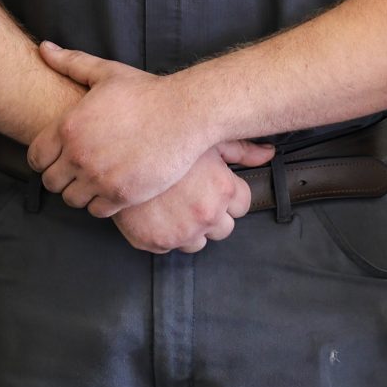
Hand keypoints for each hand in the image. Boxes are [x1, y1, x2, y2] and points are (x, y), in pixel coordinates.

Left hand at [30, 43, 270, 215]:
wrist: (185, 114)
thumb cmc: (146, 93)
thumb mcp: (106, 72)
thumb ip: (71, 62)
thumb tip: (43, 48)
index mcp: (69, 127)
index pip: (36, 158)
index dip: (44, 159)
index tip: (58, 157)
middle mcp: (78, 155)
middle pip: (51, 182)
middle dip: (61, 177)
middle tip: (78, 170)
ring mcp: (100, 178)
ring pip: (72, 199)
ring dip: (80, 192)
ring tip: (95, 180)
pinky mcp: (121, 195)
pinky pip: (96, 211)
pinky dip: (101, 203)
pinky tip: (112, 188)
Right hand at [112, 149, 258, 254]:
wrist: (116, 149)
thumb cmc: (164, 139)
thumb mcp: (206, 139)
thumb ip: (242, 149)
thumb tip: (270, 153)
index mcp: (224, 190)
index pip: (243, 206)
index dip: (229, 194)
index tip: (215, 186)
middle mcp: (207, 215)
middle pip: (224, 229)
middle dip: (212, 214)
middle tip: (193, 196)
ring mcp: (181, 232)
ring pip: (198, 243)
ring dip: (190, 229)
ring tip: (174, 205)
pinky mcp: (155, 242)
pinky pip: (169, 247)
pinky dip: (164, 233)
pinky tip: (157, 213)